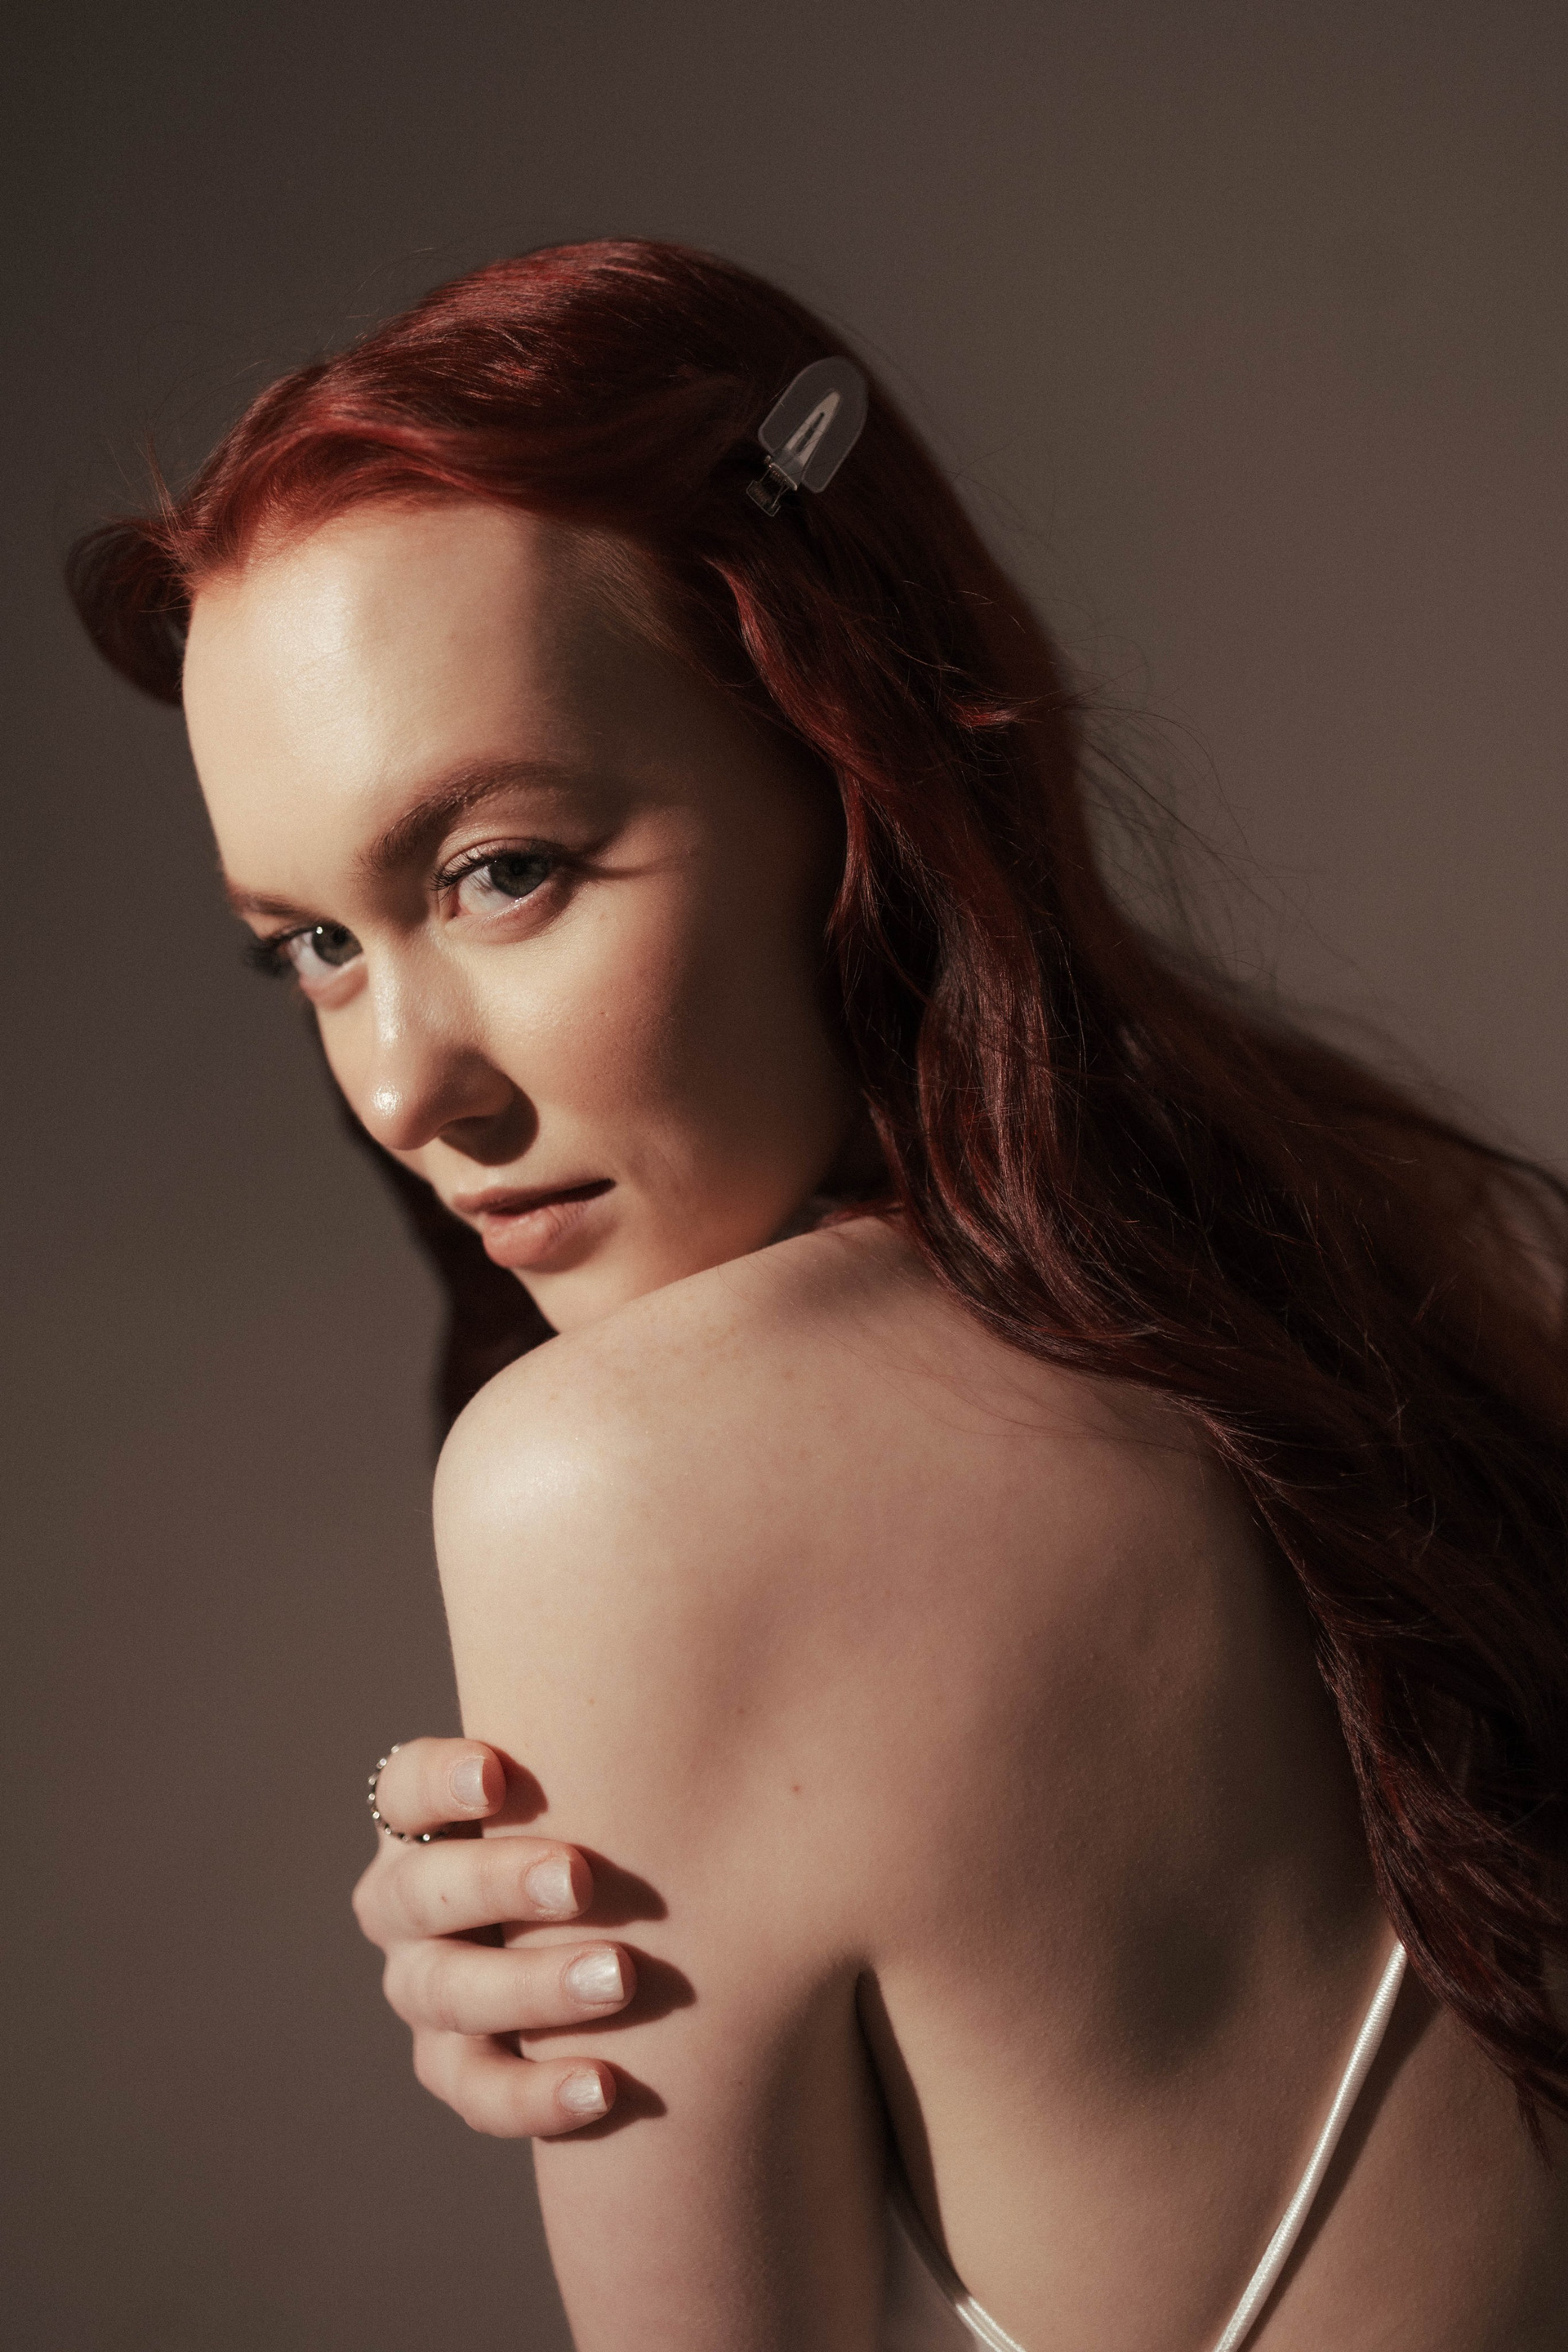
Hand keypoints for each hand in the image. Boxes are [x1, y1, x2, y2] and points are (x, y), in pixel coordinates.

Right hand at [351, 1737, 633, 2135]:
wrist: (629, 1918)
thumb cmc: (615, 1813)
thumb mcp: (602, 1768)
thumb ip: (609, 1728)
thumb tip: (703, 1628)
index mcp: (428, 1817)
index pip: (399, 1788)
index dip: (437, 1781)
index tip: (500, 1770)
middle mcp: (410, 1904)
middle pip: (416, 1897)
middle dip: (494, 1886)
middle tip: (582, 1878)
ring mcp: (429, 1991)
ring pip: (445, 2000)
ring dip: (529, 1992)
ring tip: (620, 1978)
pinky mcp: (463, 2067)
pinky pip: (483, 2092)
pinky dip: (536, 2094)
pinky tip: (607, 2087)